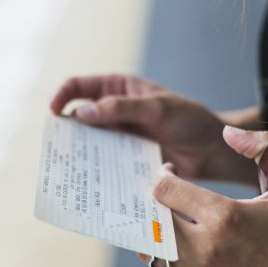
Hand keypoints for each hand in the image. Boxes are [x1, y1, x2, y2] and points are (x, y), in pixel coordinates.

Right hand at [50, 74, 255, 182]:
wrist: (214, 151)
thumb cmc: (190, 121)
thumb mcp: (157, 108)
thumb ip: (121, 108)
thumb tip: (81, 113)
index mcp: (119, 88)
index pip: (80, 86)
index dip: (62, 96)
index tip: (54, 113)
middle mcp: (115, 111)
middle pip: (79, 116)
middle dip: (66, 130)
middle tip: (58, 147)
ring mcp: (120, 136)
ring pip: (90, 142)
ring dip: (80, 153)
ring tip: (70, 166)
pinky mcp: (126, 158)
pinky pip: (105, 162)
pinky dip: (96, 169)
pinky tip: (91, 180)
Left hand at [140, 126, 267, 266]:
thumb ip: (262, 149)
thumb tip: (228, 132)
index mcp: (224, 215)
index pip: (164, 189)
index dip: (161, 177)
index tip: (169, 175)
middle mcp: (206, 248)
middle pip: (152, 221)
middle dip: (155, 208)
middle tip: (168, 204)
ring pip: (150, 253)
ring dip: (157, 240)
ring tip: (175, 233)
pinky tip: (187, 262)